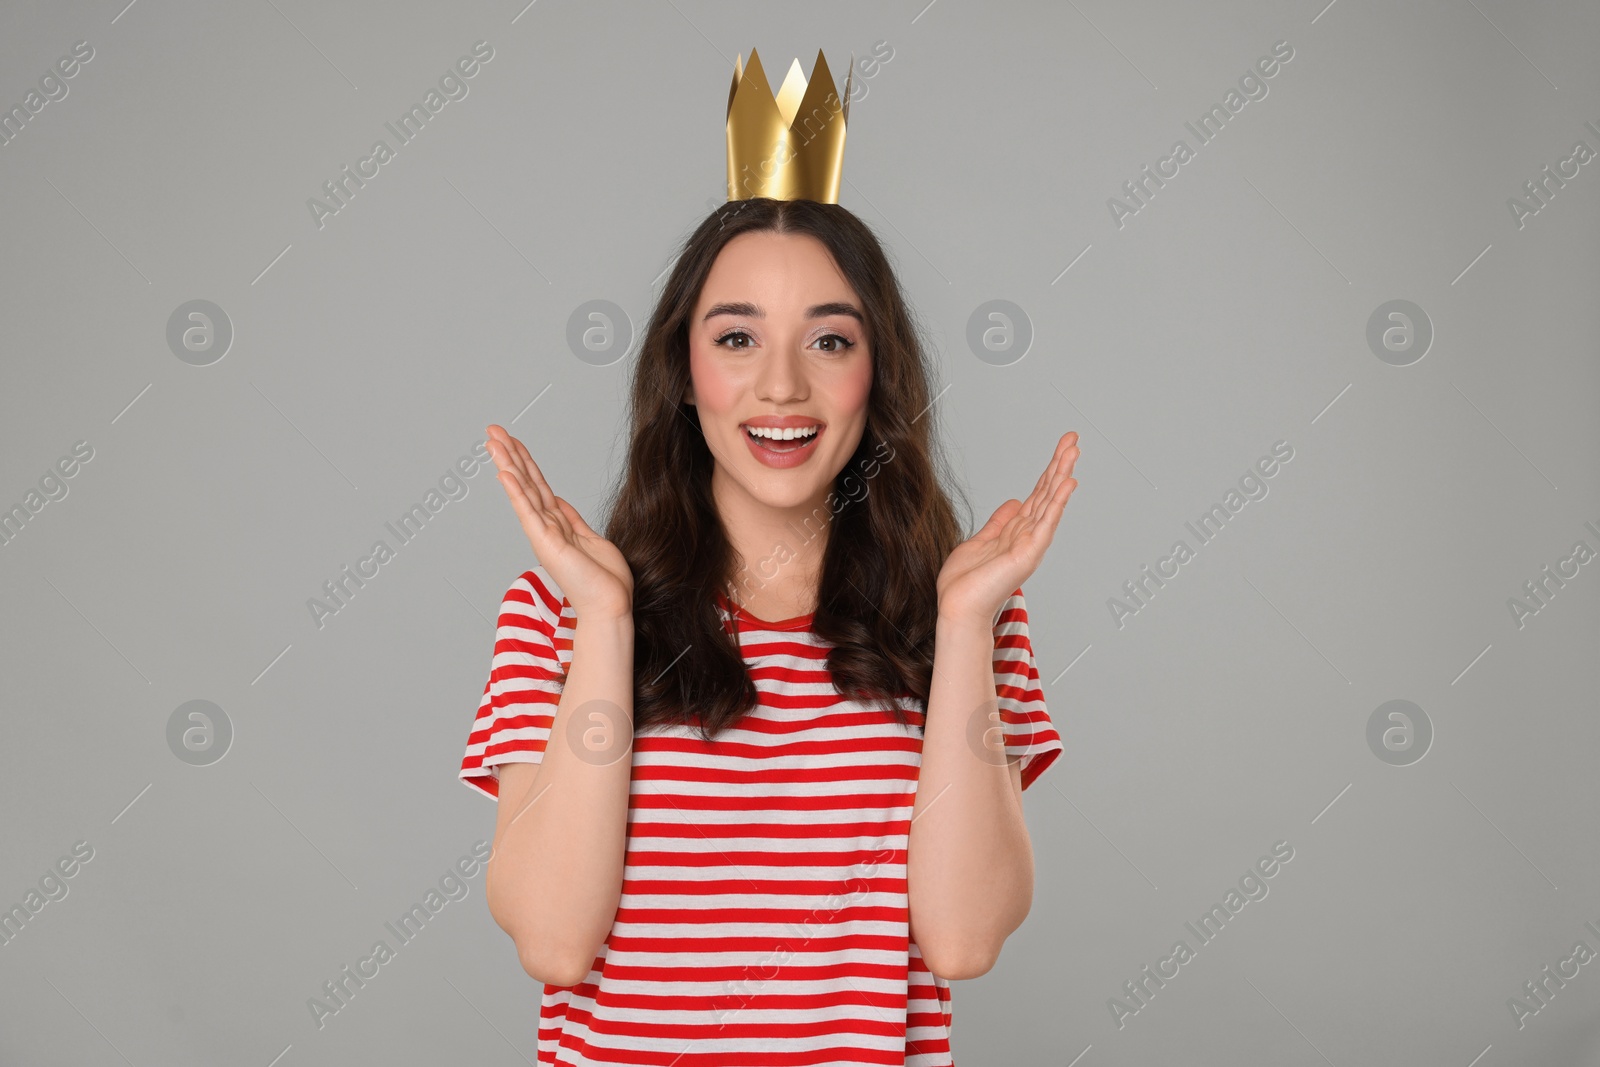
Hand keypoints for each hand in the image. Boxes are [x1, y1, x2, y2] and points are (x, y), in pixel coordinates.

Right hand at [484, 424, 633, 619]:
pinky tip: (504, 472)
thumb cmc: (604, 582)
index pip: (538, 486)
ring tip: (493, 441)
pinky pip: (528, 512)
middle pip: (526, 482)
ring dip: (508, 464)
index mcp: (558, 525)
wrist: (610, 605)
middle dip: (510, 455)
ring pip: (524, 491)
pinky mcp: (546, 543)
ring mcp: (544, 535)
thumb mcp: (591, 540)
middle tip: (492, 430)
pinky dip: (516, 491)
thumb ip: (572, 519)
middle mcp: (547, 527)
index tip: (512, 441)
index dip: (525, 462)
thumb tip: (559, 501)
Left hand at [936, 431, 1078, 624]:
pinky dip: (1057, 502)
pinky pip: (1046, 523)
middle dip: (1060, 464)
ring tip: (1074, 451)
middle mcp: (1027, 536)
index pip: (1037, 494)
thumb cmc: (966, 583)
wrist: (958, 608)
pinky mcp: (1028, 554)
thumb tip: (1013, 502)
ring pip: (1050, 502)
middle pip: (1047, 492)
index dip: (1049, 470)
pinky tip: (1067, 483)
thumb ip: (999, 522)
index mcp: (1016, 531)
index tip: (1062, 447)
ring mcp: (1030, 545)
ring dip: (1062, 475)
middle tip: (1073, 438)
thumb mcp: (980, 542)